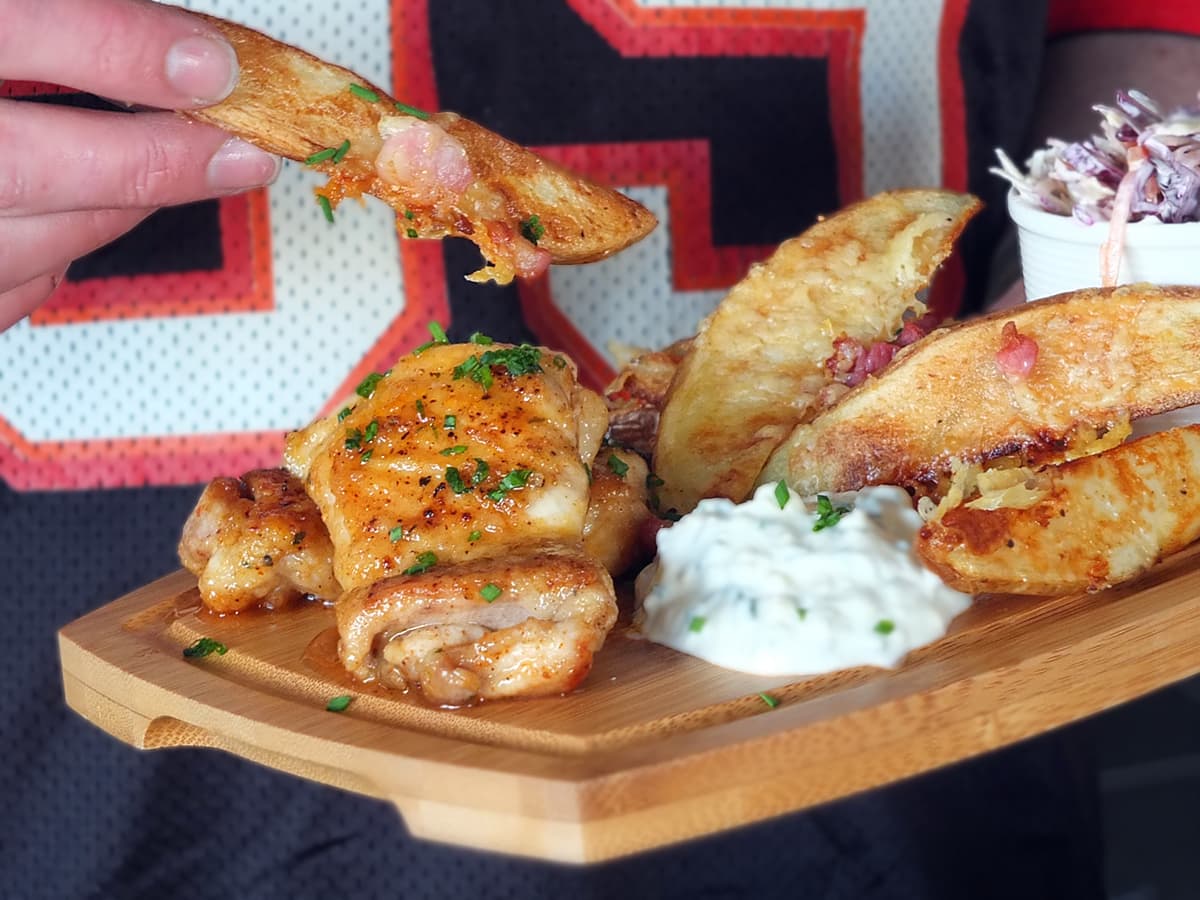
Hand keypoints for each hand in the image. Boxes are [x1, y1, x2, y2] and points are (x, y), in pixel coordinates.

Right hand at [0, 0, 279, 328]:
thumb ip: (40, 25)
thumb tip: (155, 44)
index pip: (24, 32)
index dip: (127, 48)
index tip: (217, 64)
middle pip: (36, 165)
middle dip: (157, 159)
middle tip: (246, 149)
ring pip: (35, 238)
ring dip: (121, 207)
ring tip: (179, 169)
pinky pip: (9, 288)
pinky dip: (59, 251)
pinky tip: (78, 214)